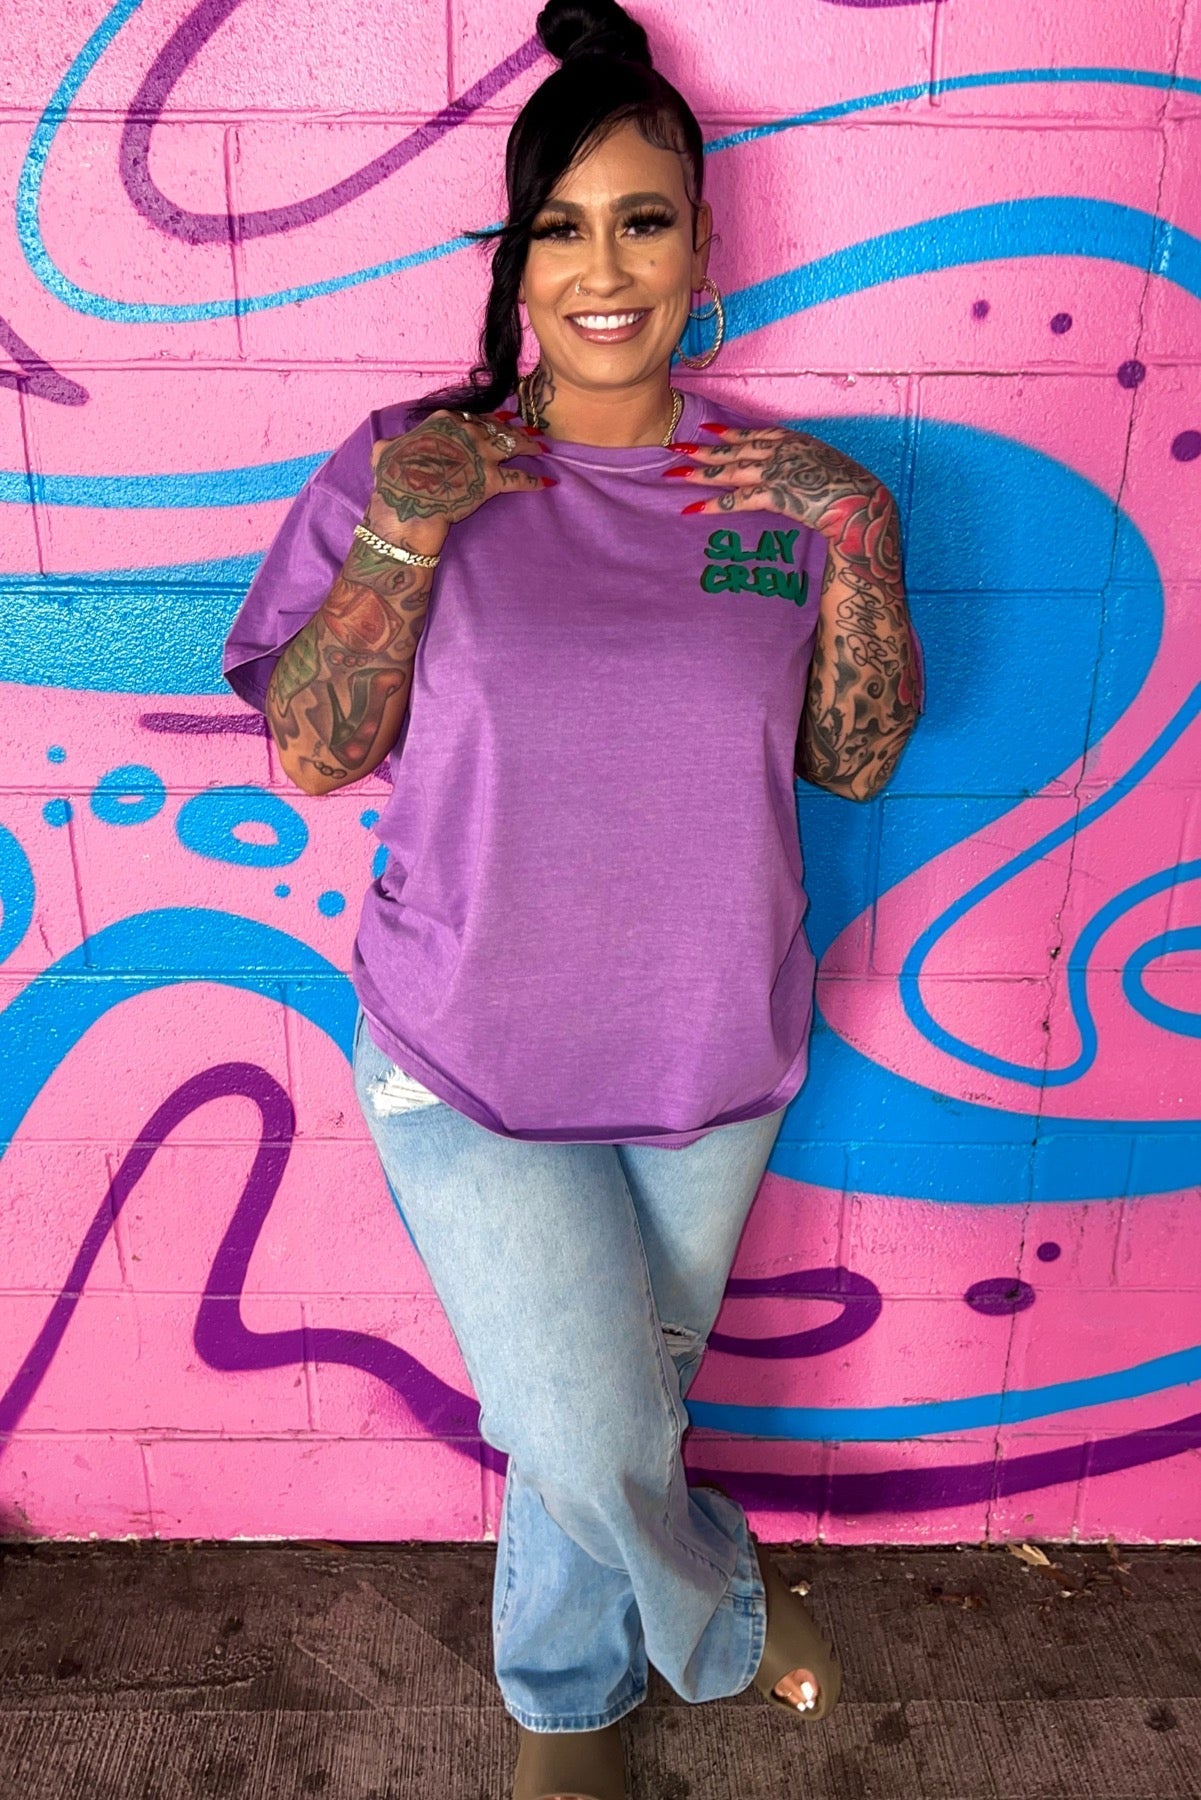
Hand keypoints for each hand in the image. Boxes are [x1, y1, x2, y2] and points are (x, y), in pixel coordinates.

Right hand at [368, 409, 555, 547]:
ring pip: (514, 445)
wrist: (407, 504)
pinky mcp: (491, 481)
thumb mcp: (385, 452)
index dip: (488, 418)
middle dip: (516, 428)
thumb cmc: (393, 479)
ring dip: (532, 445)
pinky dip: (536, 481)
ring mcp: (481, 456)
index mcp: (444, 422)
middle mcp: (467, 433)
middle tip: (531, 429)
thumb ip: (390, 445)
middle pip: (498, 427)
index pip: (472, 416)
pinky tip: (549, 483)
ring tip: (545, 447)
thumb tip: (383, 447)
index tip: (500, 417)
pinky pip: (519, 479)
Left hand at [665, 423, 898, 586]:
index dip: (729, 434)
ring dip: (700, 474)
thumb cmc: (852, 490)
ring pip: (730, 472)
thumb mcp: (826, 468)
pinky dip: (713, 504)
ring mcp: (776, 471)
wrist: (863, 501)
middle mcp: (781, 451)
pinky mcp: (775, 494)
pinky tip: (692, 508)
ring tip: (673, 476)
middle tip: (673, 449)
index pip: (754, 435)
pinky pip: (737, 500)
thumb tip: (796, 475)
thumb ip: (805, 466)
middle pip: (734, 451)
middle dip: (702, 451)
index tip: (708, 430)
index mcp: (794, 441)